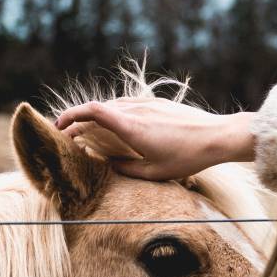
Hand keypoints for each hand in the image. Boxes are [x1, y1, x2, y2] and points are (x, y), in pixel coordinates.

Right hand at [55, 98, 255, 179]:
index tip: (59, 127)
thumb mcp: (155, 172)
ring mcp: (150, 104)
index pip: (92, 111)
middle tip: (71, 136)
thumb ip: (127, 170)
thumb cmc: (188, 158)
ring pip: (115, 105)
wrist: (218, 137)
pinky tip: (121, 127)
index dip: (70, 115)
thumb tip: (109, 165)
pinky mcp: (161, 103)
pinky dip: (117, 114)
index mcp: (132, 127)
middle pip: (99, 109)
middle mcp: (137, 110)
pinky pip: (131, 105)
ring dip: (99, 117)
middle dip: (80, 121)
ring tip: (93, 133)